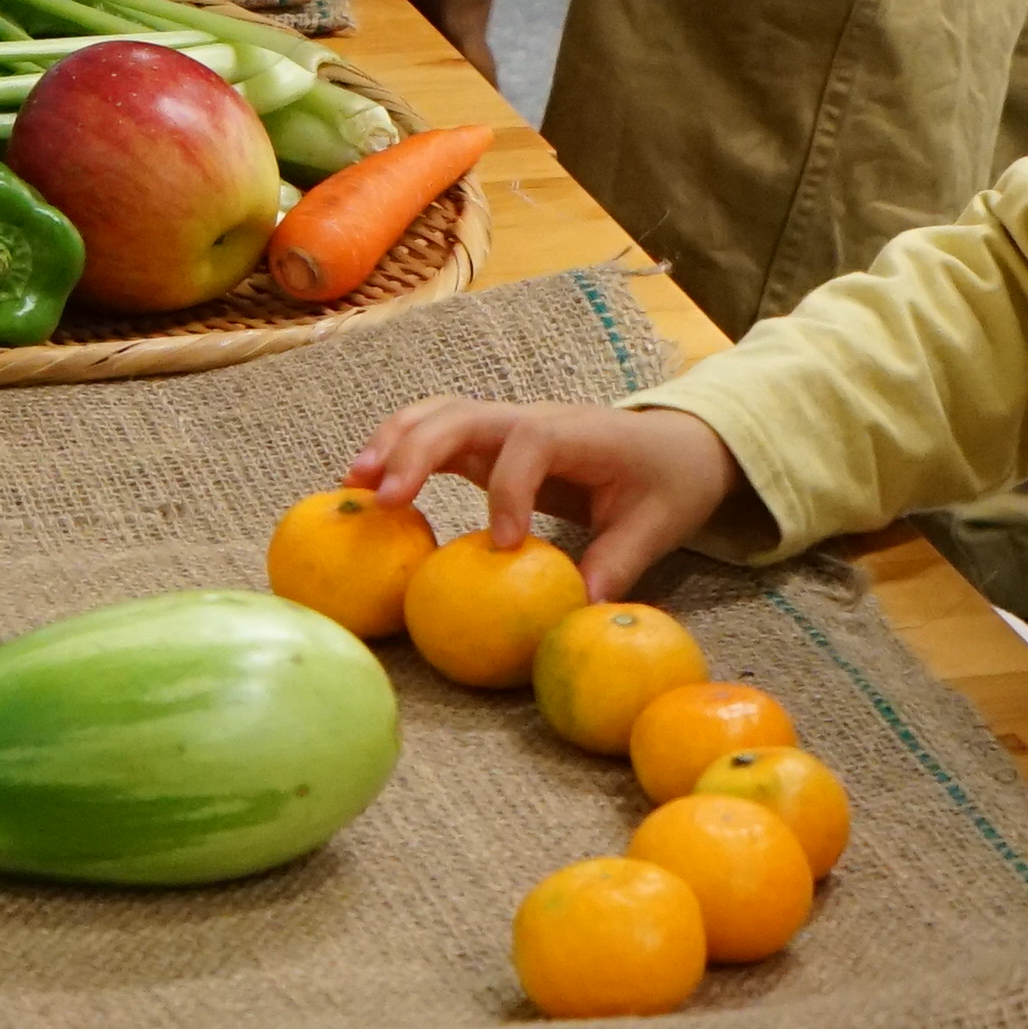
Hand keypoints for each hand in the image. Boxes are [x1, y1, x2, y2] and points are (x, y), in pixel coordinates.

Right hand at [342, 398, 736, 603]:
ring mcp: (506, 425)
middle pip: (463, 416)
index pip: (529, 443)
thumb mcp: (658, 526)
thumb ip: (618, 563)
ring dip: (393, 443)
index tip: (503, 545)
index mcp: (576, 433)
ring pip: (438, 415)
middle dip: (417, 450)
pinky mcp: (489, 442)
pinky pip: (437, 434)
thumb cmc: (668, 481)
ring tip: (352, 483)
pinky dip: (398, 451)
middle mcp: (532, 418)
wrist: (675, 441)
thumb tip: (579, 613)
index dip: (509, 489)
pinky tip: (366, 489)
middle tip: (382, 498)